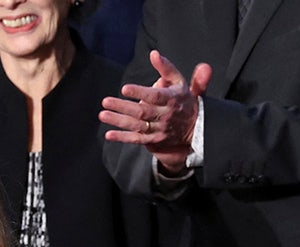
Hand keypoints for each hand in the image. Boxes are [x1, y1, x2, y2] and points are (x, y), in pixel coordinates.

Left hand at [101, 50, 211, 173]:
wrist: (196, 126)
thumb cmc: (183, 99)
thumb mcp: (179, 81)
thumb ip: (166, 68)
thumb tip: (153, 54)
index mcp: (171, 99)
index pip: (155, 96)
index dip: (140, 92)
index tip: (124, 88)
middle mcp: (165, 115)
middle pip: (142, 112)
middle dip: (123, 107)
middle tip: (106, 101)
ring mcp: (159, 129)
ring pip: (137, 126)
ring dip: (118, 121)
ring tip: (103, 115)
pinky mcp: (154, 139)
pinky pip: (137, 139)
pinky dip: (122, 138)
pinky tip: (108, 134)